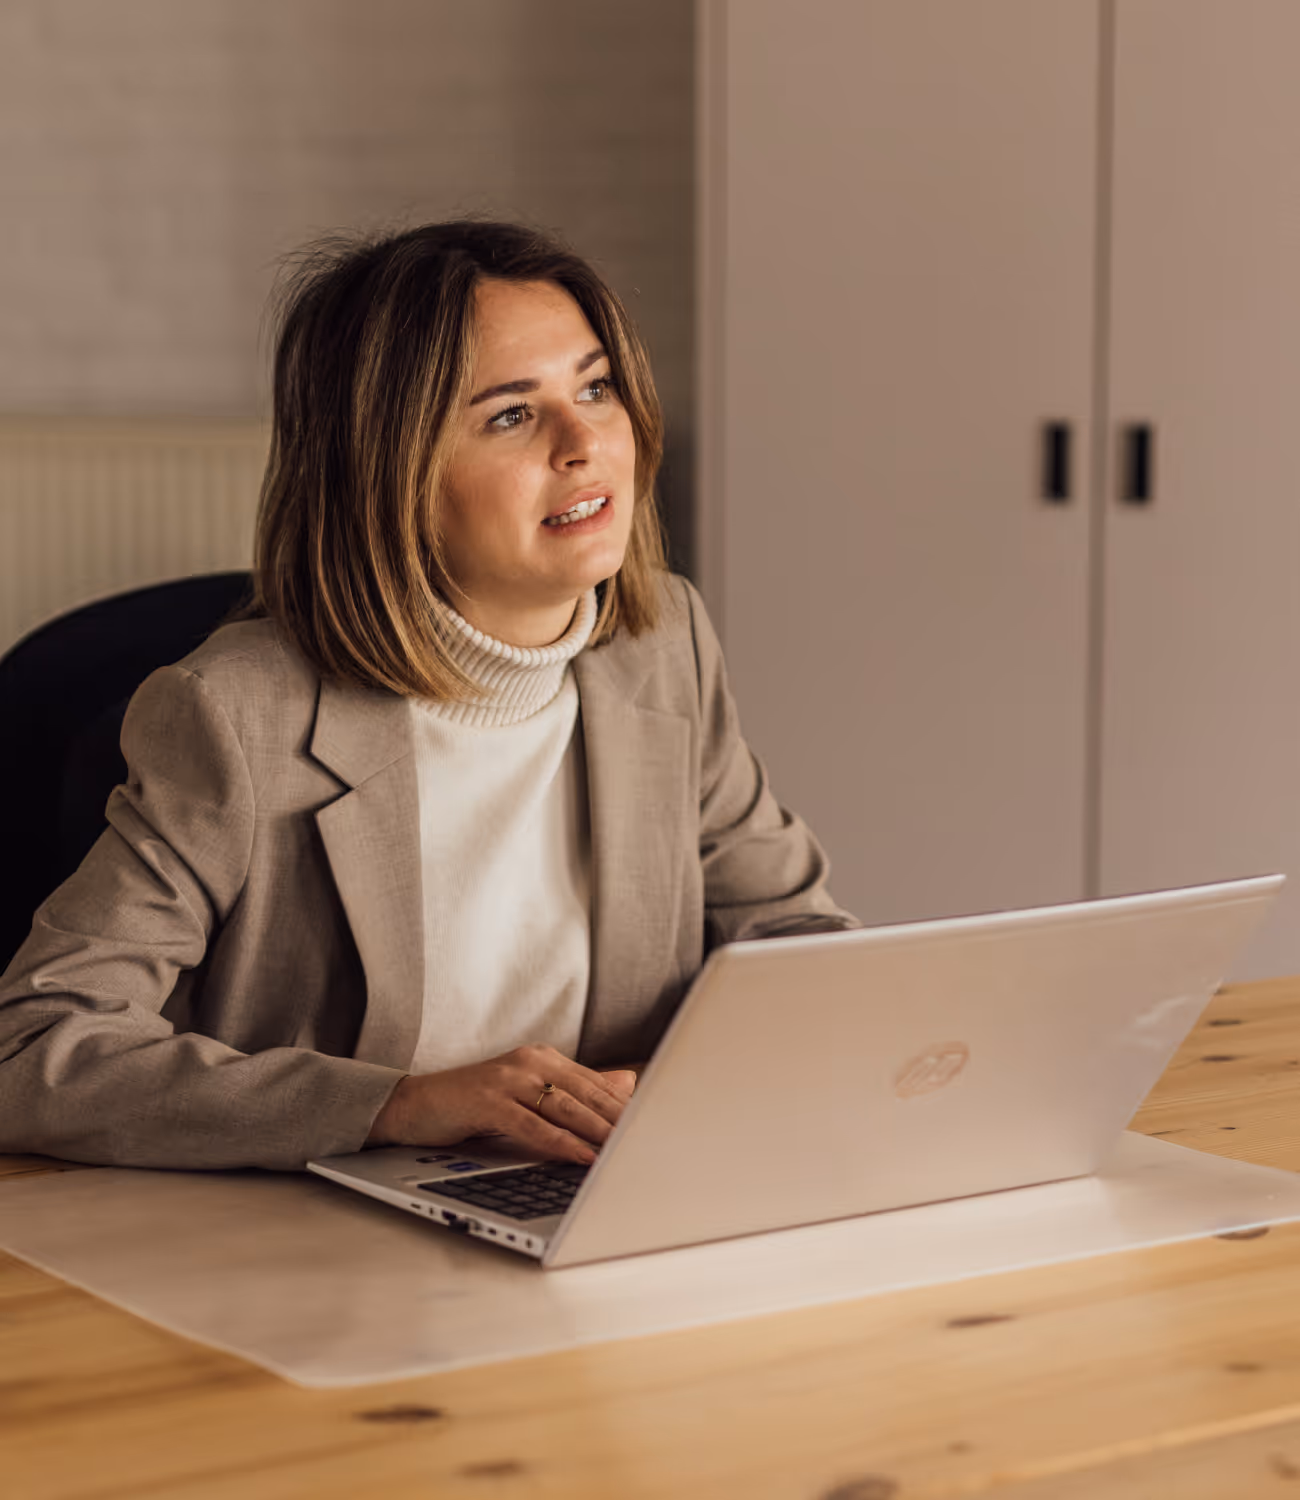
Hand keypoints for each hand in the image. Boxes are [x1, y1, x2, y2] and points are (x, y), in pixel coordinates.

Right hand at [365, 1045, 636, 1164]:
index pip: (597, 1085)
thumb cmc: (473, 1104)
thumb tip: (629, 1082)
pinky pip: (534, 1126)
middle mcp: (531, 1062)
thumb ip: (576, 1089)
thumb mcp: (528, 1094)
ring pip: (566, 1108)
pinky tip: (583, 1157)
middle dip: (622, 1122)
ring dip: (599, 1133)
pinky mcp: (489, 1101)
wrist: (415, 1105)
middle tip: (652, 1143)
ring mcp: (509, 1079)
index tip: (657, 1128)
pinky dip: (562, 1143)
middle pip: (588, 1094)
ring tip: (627, 1154)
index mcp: (544, 1058)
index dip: (628, 1110)